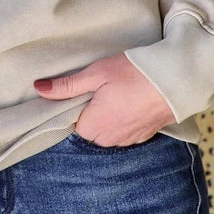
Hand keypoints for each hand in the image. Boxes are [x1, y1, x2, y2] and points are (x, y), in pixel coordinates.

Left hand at [33, 51, 177, 145]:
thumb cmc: (133, 73)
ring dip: (107, 117)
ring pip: (106, 132)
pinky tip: (129, 102)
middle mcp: (109, 139)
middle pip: (89, 130)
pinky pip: (123, 132)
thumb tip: (38, 88)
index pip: (72, 124)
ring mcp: (128, 140)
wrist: (175, 80)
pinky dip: (123, 120)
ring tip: (116, 92)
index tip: (82, 90)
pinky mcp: (143, 136)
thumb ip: (67, 85)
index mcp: (94, 126)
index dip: (75, 106)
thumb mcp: (96, 73)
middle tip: (100, 87)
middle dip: (90, 112)